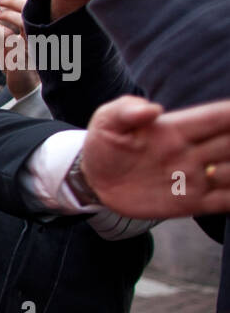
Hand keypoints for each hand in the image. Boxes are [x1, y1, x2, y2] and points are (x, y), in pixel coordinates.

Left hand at [0, 0, 38, 98]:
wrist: (25, 87)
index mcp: (34, 26)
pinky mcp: (25, 55)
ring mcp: (33, 43)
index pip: (26, 3)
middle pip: (28, 7)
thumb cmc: (17, 64)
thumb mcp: (6, 45)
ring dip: (7, 12)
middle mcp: (38, 32)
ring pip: (23, 20)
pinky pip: (12, 38)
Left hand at [82, 96, 229, 217]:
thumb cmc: (106, 143)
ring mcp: (193, 178)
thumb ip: (125, 110)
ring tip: (220, 174)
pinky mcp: (189, 203)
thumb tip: (151, 109)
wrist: (95, 180)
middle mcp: (193, 152)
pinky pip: (222, 202)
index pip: (216, 119)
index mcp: (178, 128)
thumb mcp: (107, 120)